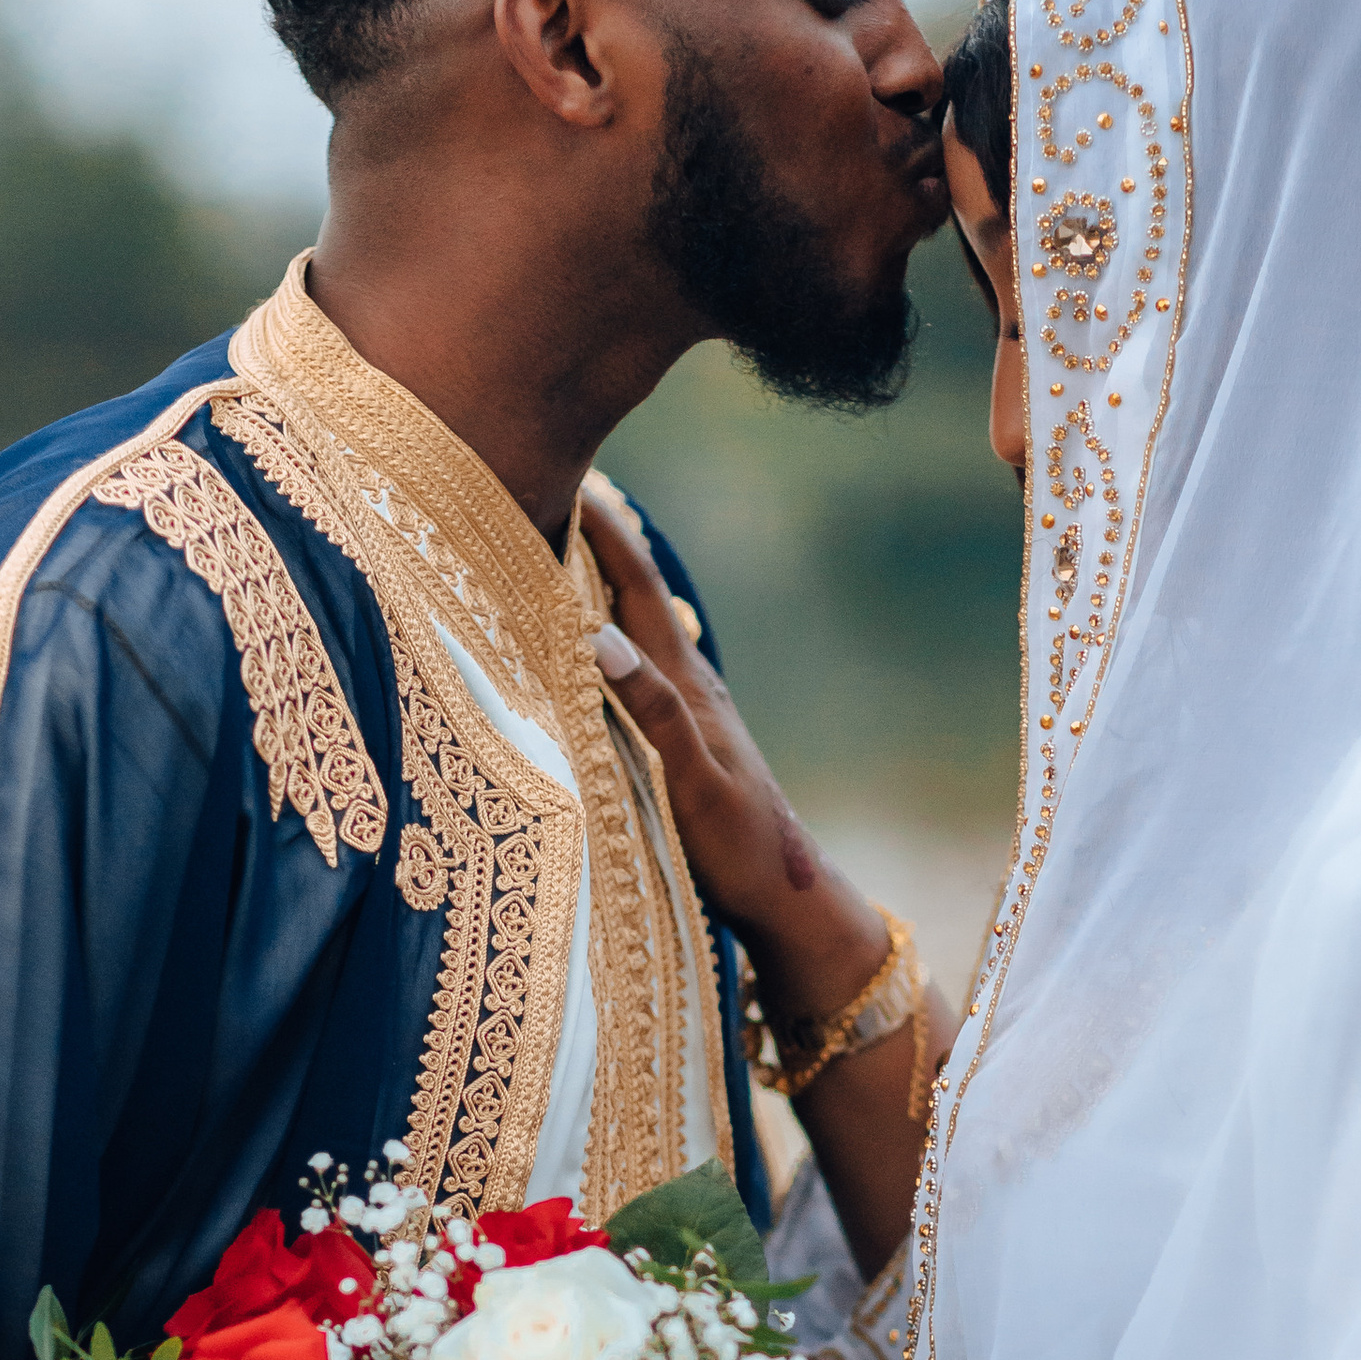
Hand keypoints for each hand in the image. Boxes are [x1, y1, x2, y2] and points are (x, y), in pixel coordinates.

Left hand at [581, 480, 955, 1275]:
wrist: (791, 901)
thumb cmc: (722, 842)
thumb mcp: (670, 772)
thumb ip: (635, 723)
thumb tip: (588, 674)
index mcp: (682, 691)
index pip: (641, 595)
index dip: (608, 534)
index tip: (570, 470)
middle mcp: (694, 695)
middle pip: (646, 594)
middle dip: (609, 529)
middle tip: (568, 458)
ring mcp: (699, 732)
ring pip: (651, 637)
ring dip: (616, 577)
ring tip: (576, 515)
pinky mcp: (700, 779)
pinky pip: (659, 719)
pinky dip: (628, 676)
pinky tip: (593, 639)